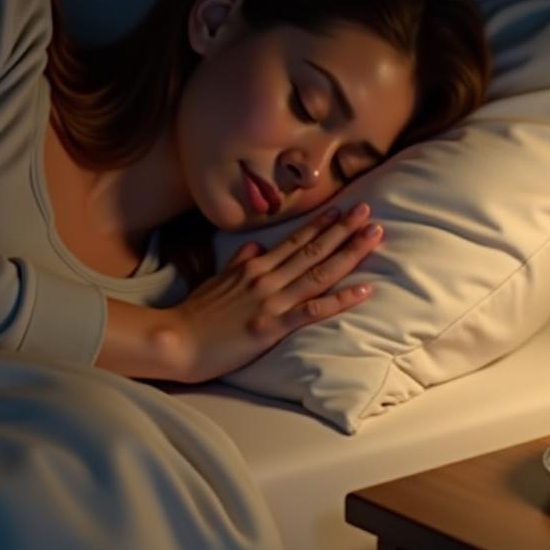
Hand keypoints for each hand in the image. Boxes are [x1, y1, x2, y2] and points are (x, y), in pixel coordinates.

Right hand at [164, 201, 382, 383]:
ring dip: (349, 253)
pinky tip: (364, 289)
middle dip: (344, 230)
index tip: (342, 210)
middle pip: (313, 249)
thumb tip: (257, 247)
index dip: (321, 224)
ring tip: (373, 236)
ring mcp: (271, 301)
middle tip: (368, 213)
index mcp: (253, 265)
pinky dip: (340, 299)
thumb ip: (239, 261)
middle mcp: (266, 277)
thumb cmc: (195, 313)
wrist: (176, 339)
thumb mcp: (217, 279)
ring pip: (319, 272)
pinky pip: (313, 310)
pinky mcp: (272, 327)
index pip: (294, 240)